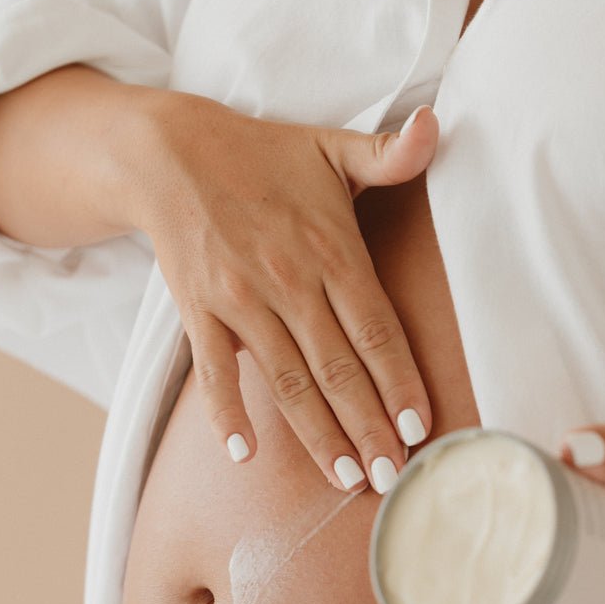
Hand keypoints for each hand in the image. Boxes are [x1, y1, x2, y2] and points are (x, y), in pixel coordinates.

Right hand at [128, 90, 437, 490]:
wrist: (168, 152)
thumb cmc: (262, 154)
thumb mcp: (331, 146)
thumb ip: (390, 153)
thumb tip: (436, 125)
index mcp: (332, 250)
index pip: (377, 328)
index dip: (399, 380)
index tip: (420, 426)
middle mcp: (290, 281)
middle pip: (339, 368)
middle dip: (369, 427)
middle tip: (393, 478)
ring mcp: (242, 301)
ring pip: (287, 381)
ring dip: (317, 434)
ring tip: (346, 479)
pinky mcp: (200, 312)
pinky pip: (215, 372)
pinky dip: (227, 413)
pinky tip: (244, 455)